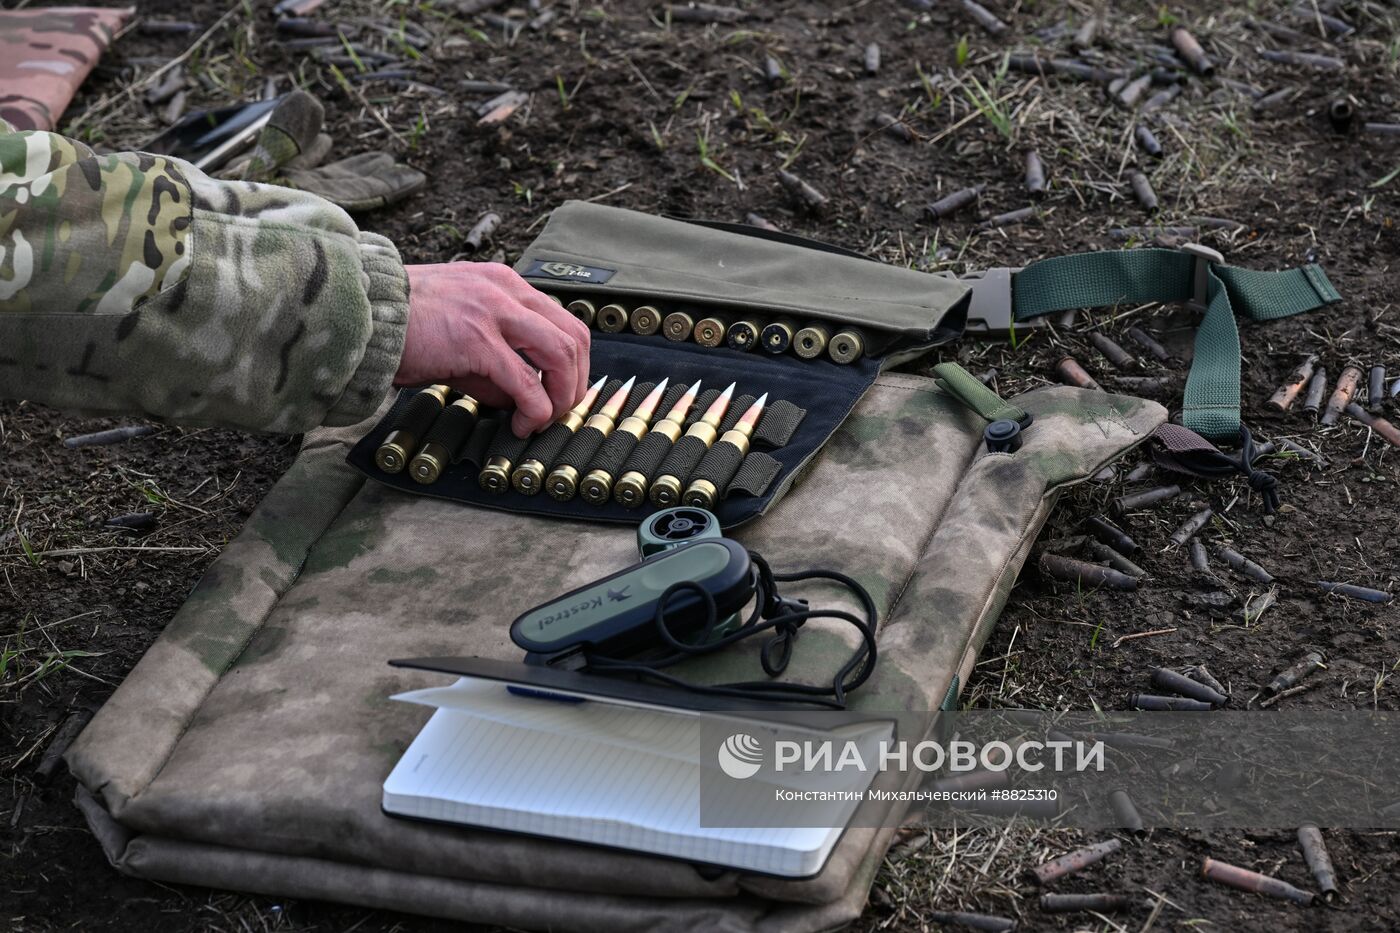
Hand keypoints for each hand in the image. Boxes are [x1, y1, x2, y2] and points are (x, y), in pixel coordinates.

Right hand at [397, 262, 590, 436]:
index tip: (561, 392)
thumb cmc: (403, 325)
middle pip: (574, 337)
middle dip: (576, 382)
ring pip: (561, 355)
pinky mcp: (478, 341)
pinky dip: (535, 410)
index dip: (572, 363)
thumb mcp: (460, 333)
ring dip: (561, 396)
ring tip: (543, 420)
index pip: (562, 321)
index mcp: (503, 283)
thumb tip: (520, 400)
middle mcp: (505, 291)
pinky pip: (527, 382)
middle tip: (560, 411)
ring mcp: (494, 312)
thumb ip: (494, 363)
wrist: (360, 315)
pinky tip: (522, 424)